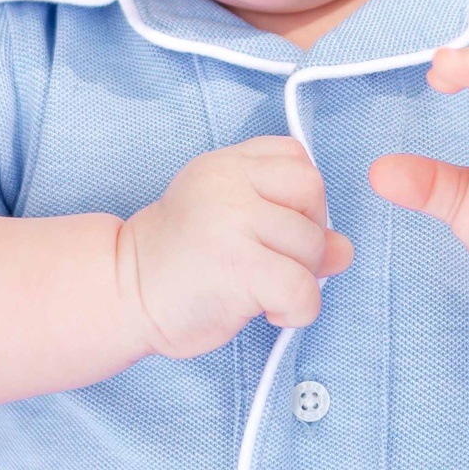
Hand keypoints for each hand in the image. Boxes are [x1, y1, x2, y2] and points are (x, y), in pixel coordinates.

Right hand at [116, 138, 355, 359]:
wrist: (124, 292)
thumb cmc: (178, 261)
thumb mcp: (229, 222)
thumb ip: (285, 223)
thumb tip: (344, 248)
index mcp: (225, 165)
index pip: (296, 156)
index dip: (304, 197)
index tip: (281, 226)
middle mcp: (228, 184)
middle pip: (313, 192)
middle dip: (310, 233)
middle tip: (279, 261)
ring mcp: (232, 223)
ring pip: (312, 244)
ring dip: (302, 277)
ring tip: (267, 291)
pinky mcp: (237, 268)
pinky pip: (302, 287)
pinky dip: (298, 309)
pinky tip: (271, 312)